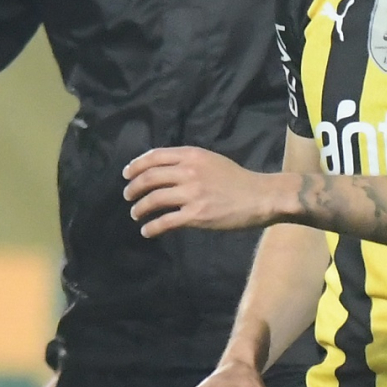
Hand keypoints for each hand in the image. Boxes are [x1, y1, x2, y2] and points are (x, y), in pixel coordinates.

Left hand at [125, 146, 294, 237]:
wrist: (260, 196)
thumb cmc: (237, 179)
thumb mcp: (211, 161)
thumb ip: (188, 162)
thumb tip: (164, 170)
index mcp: (191, 155)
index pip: (154, 156)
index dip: (136, 165)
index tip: (127, 174)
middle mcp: (188, 172)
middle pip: (149, 178)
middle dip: (133, 188)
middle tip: (127, 196)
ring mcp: (191, 194)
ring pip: (154, 199)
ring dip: (140, 208)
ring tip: (135, 214)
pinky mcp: (196, 215)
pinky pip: (166, 221)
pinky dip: (152, 227)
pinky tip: (147, 231)